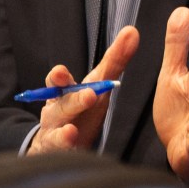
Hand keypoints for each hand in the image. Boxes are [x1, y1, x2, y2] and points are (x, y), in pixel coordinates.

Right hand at [28, 26, 139, 153]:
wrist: (58, 140)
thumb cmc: (81, 106)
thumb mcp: (97, 83)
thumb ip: (115, 60)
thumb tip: (132, 31)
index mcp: (65, 92)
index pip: (58, 82)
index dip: (58, 77)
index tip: (61, 73)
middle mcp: (57, 112)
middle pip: (61, 106)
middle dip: (73, 101)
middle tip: (89, 95)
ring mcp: (56, 134)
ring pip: (56, 133)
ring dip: (63, 133)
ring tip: (71, 131)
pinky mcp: (60, 156)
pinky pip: (61, 156)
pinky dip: (66, 154)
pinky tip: (72, 153)